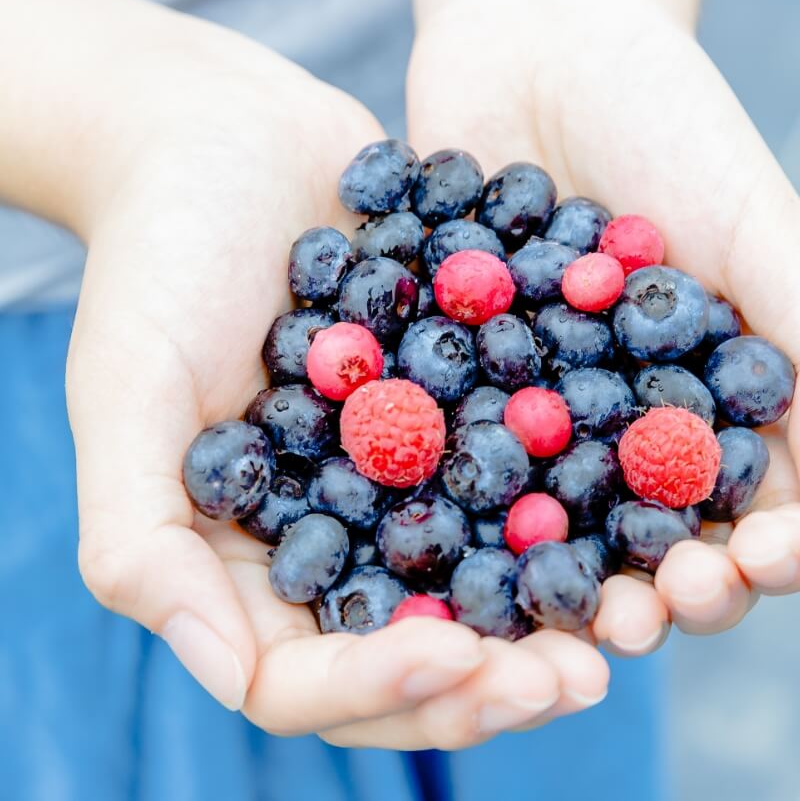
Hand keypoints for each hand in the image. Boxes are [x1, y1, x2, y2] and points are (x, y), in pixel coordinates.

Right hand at [64, 18, 608, 748]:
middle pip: (421, 646)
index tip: (458, 656)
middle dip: (497, 678)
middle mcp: (340, 531)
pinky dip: (585, 491)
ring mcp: (410, 470)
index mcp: (250, 557)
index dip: (384, 686)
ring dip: (562, 609)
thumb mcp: (126, 393)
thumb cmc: (157, 259)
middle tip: (580, 676)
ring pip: (491, 575)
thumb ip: (141, 537)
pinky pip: (530, 466)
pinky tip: (648, 495)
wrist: (230, 139)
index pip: (312, 676)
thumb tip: (229, 673)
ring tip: (637, 615)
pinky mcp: (465, 402)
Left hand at [408, 0, 799, 654]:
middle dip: (653, 591)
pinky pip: (444, 448)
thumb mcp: (763, 229)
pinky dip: (447, 498)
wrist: (536, 41)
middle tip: (639, 621)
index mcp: (703, 398)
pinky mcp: (446, 377)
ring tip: (554, 610)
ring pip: (544, 521)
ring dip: (553, 579)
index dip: (754, 558)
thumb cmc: (666, 119)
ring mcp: (530, 405)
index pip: (741, 511)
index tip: (746, 572)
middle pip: (642, 538)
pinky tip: (442, 539)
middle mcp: (617, 419)